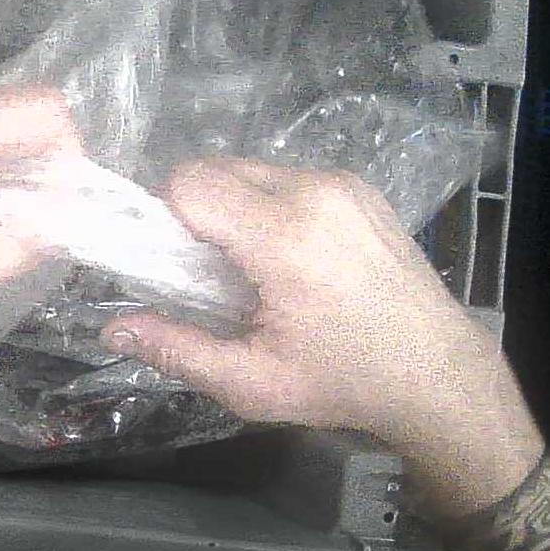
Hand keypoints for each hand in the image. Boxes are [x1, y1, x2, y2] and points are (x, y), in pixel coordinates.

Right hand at [102, 159, 541, 514]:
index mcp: (285, 238)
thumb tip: (110, 329)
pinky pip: (284, 176)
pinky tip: (288, 256)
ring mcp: (342, 184)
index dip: (168, 218)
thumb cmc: (343, 382)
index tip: (181, 266)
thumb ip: (176, 350)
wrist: (439, 375)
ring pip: (247, 168)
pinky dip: (267, 205)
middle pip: (214, 167)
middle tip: (210, 271)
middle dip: (195, 211)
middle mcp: (314, 192)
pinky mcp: (358, 186)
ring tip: (251, 266)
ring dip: (231, 207)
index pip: (190, 182)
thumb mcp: (252, 383)